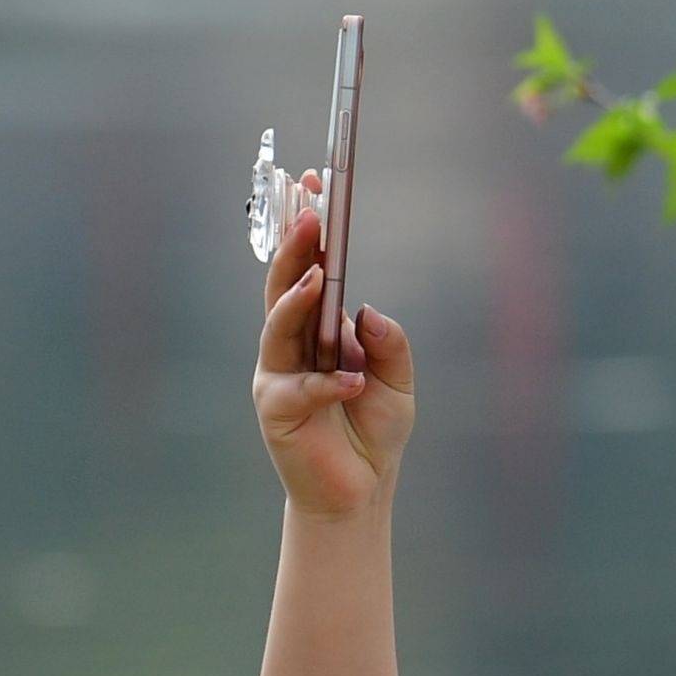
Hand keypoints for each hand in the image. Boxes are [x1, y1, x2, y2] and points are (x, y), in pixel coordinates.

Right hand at [252, 183, 413, 519]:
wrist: (361, 489)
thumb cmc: (373, 429)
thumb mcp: (398, 380)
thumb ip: (389, 344)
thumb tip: (369, 311)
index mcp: (317, 331)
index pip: (307, 272)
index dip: (305, 231)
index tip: (313, 186)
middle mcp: (291, 347)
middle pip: (284, 288)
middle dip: (295, 250)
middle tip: (308, 214)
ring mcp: (279, 376)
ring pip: (278, 328)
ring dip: (297, 300)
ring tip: (319, 277)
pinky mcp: (277, 411)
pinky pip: (299, 389)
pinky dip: (329, 382)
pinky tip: (353, 380)